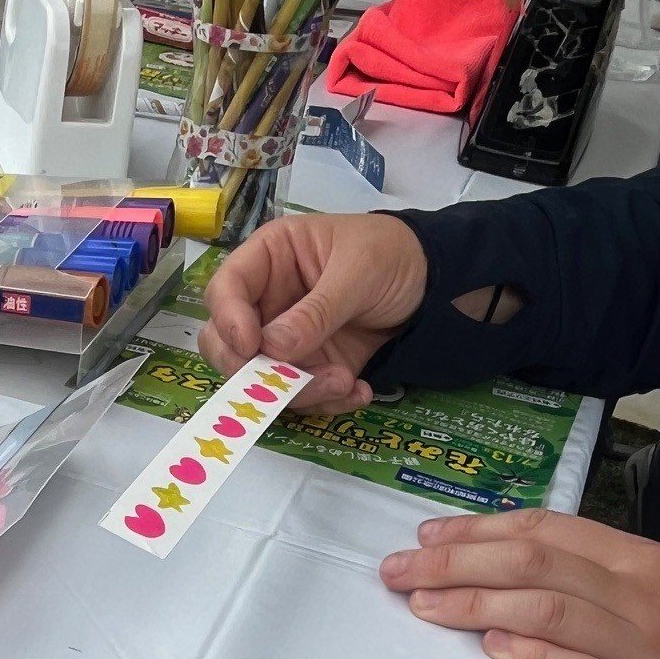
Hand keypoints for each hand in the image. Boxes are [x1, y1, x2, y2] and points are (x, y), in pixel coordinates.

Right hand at [200, 213, 427, 413]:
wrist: (433, 285)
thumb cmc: (393, 254)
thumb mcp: (360, 271)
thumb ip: (317, 310)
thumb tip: (274, 348)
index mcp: (271, 259)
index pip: (225, 290)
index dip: (228, 320)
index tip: (251, 346)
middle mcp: (267, 303)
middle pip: (226, 345)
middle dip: (254, 371)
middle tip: (287, 382)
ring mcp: (285, 341)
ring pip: (260, 381)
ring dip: (300, 392)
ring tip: (345, 383)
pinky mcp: (308, 370)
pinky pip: (298, 398)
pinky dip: (326, 403)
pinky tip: (358, 392)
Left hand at [381, 509, 659, 658]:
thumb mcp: (638, 595)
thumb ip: (577, 578)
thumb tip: (489, 561)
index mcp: (636, 560)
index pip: (548, 530)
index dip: (479, 529)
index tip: (425, 535)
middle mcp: (640, 595)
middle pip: (536, 564)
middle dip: (457, 563)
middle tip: (399, 570)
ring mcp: (643, 648)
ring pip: (550, 612)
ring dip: (478, 604)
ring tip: (424, 605)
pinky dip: (534, 657)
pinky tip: (492, 649)